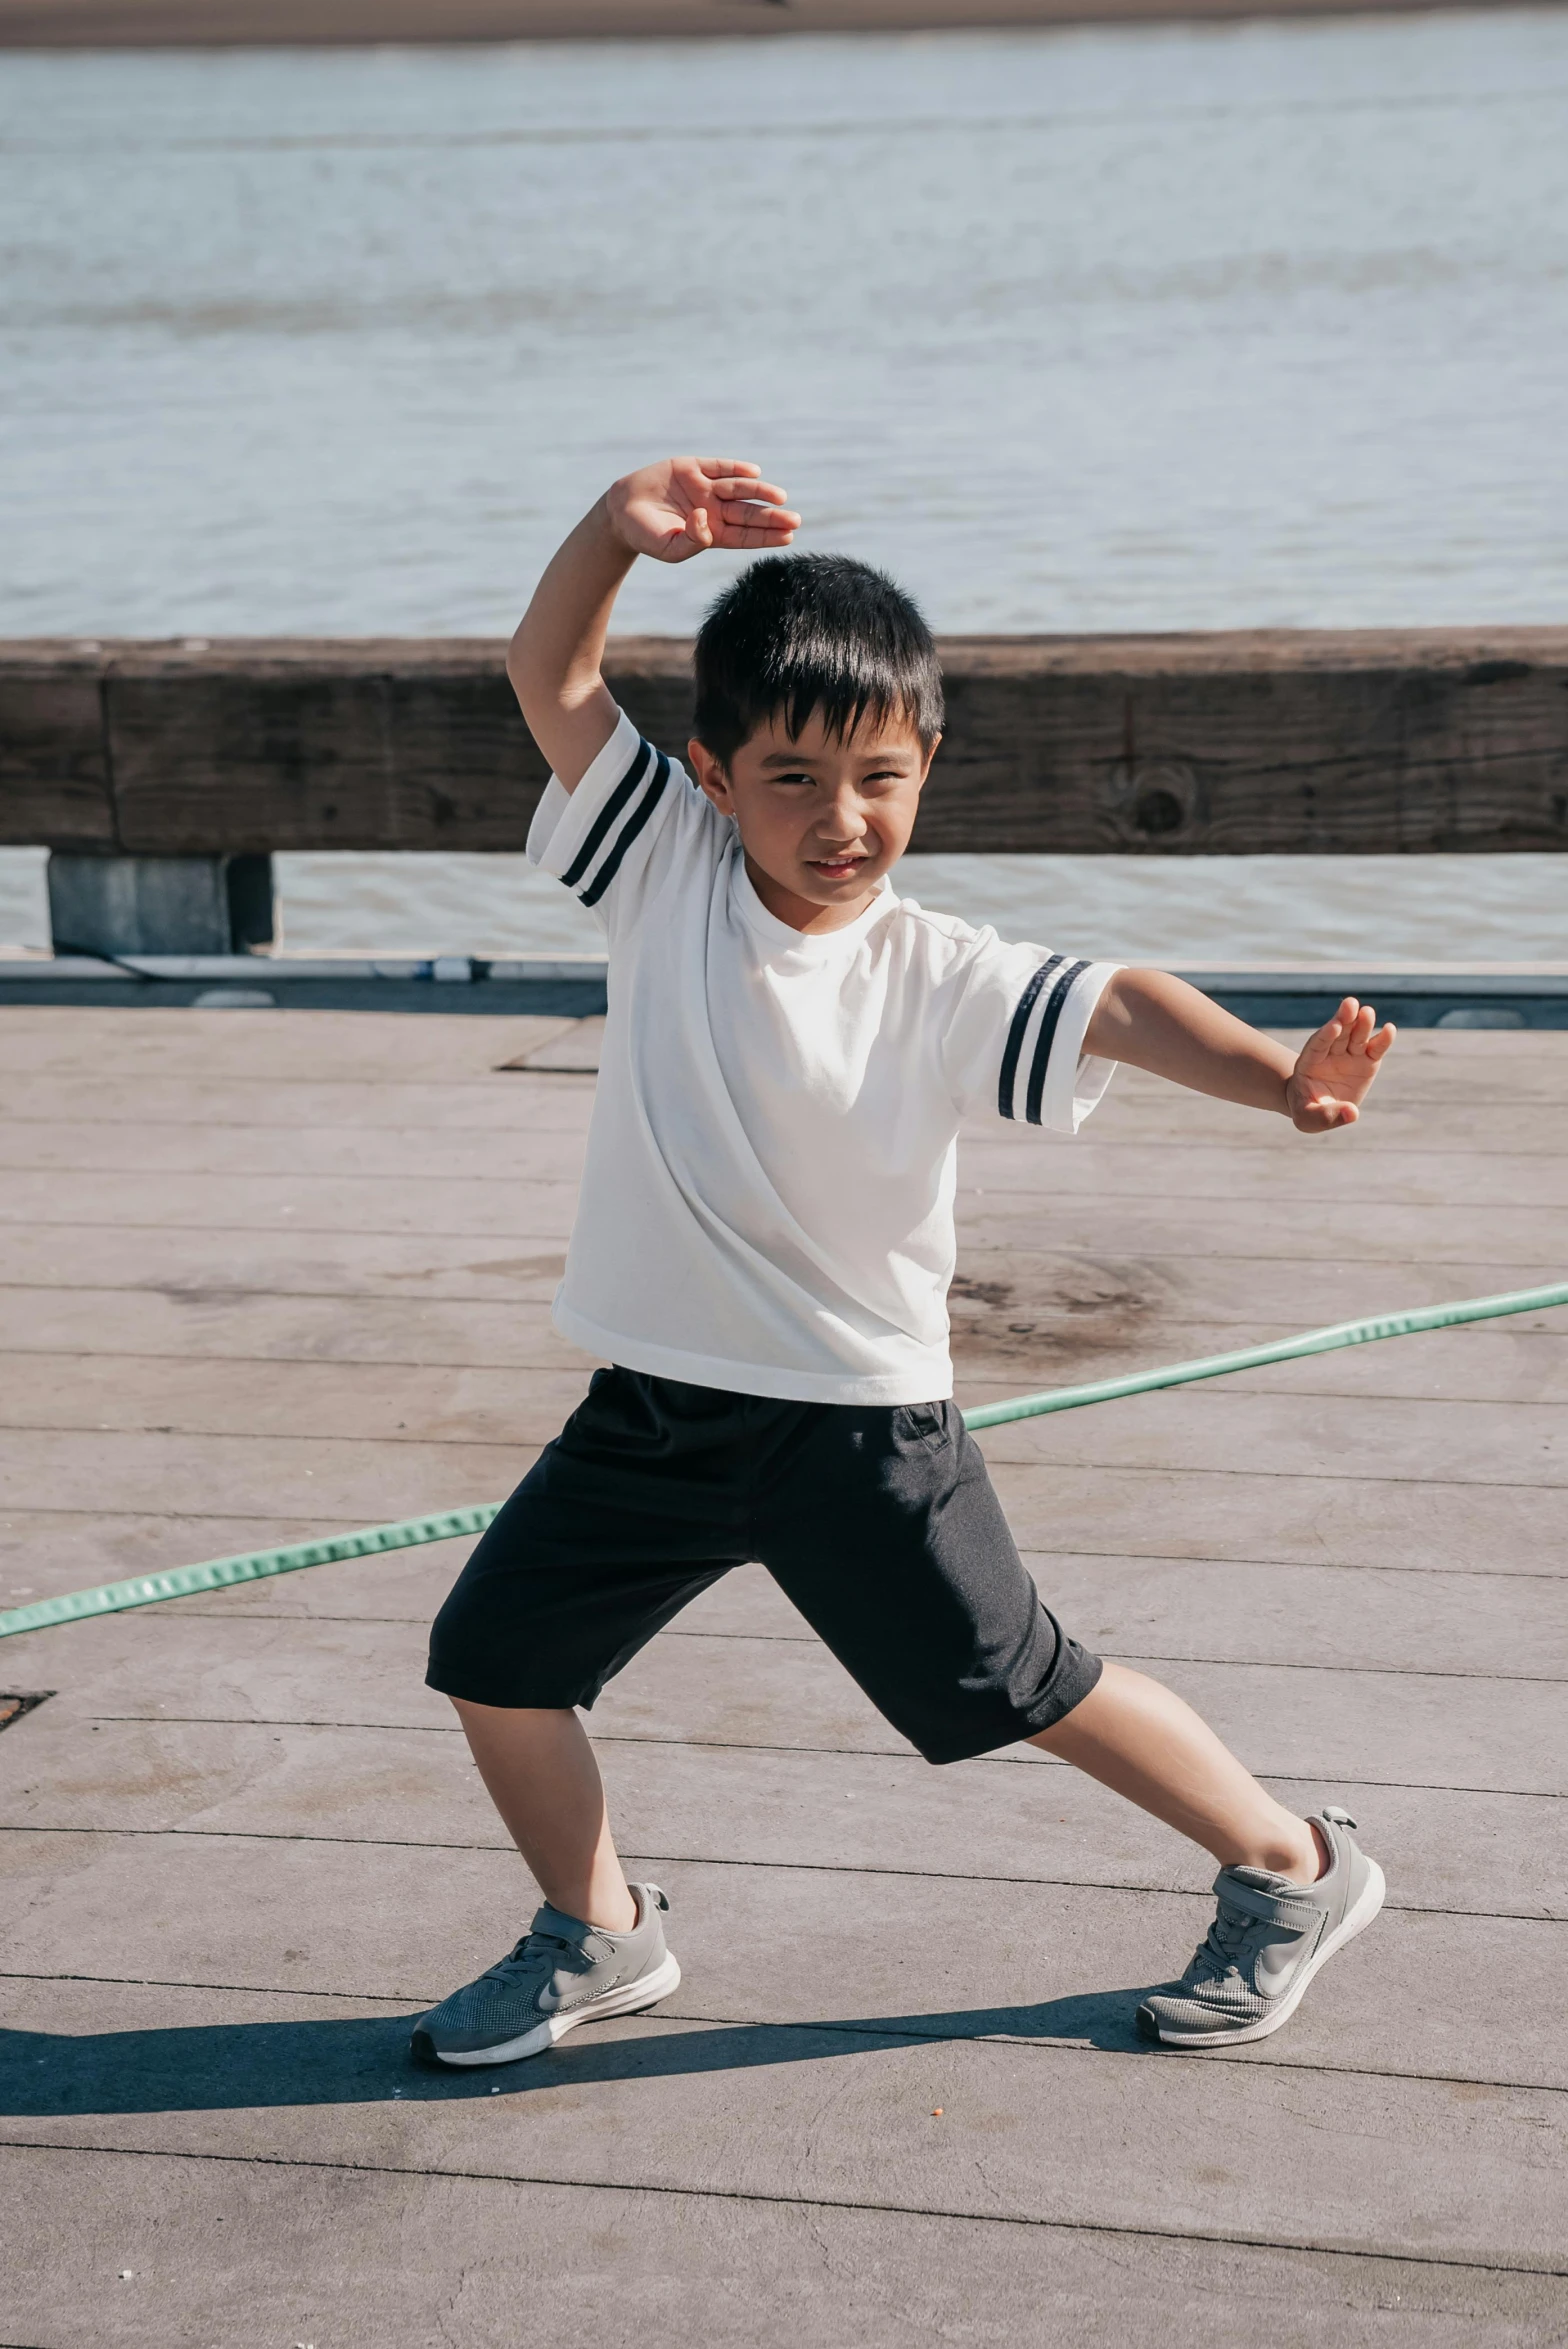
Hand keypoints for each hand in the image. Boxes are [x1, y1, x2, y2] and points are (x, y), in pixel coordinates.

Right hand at [605, 456, 799, 565]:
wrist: (621, 511)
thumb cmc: (647, 535)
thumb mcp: (669, 547)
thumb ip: (691, 540)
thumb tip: (706, 519)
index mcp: (712, 532)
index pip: (745, 535)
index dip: (766, 536)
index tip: (788, 536)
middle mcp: (714, 509)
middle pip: (748, 512)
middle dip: (771, 517)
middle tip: (795, 520)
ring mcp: (704, 487)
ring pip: (739, 488)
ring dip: (760, 492)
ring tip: (780, 498)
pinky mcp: (692, 468)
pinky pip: (718, 466)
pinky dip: (736, 468)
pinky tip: (754, 471)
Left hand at [1285, 998, 1395, 1132]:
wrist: (1319, 1106)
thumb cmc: (1309, 1111)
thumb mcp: (1308, 1119)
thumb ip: (1326, 1116)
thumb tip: (1352, 1113)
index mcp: (1310, 1063)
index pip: (1317, 1045)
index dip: (1325, 1036)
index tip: (1333, 1026)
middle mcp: (1331, 1054)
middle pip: (1338, 1033)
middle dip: (1344, 1019)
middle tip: (1350, 1004)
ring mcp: (1350, 1055)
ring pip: (1357, 1036)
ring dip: (1362, 1023)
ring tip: (1367, 1012)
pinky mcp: (1367, 1061)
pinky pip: (1375, 1049)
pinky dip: (1383, 1040)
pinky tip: (1390, 1029)